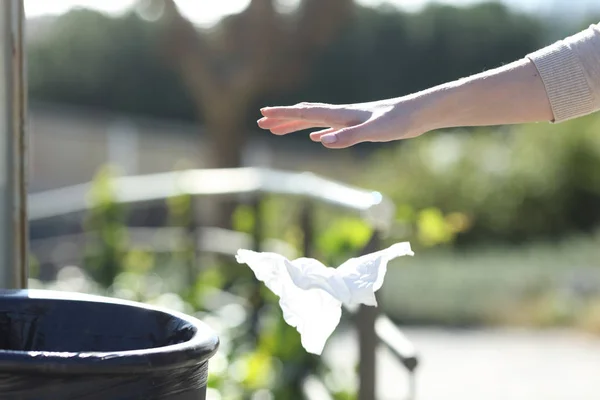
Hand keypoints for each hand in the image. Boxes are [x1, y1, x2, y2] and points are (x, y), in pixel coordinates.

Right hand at [257, 99, 426, 148]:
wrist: (418, 113)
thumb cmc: (399, 121)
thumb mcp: (374, 131)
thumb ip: (349, 136)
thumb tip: (321, 141)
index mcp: (340, 115)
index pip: (305, 113)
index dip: (282, 114)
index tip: (262, 114)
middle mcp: (341, 114)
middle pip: (304, 115)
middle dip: (282, 119)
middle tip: (260, 122)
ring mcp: (348, 120)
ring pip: (314, 121)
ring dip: (295, 125)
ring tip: (278, 130)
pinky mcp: (358, 126)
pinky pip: (330, 128)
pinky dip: (318, 131)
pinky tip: (317, 137)